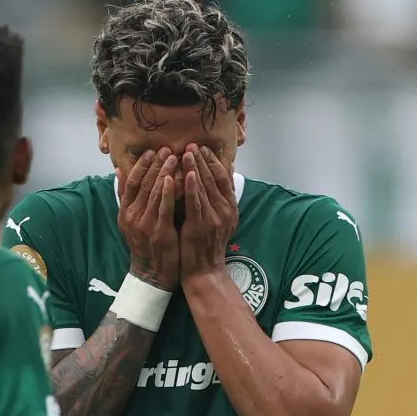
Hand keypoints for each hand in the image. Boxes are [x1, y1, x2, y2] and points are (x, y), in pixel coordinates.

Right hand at [117, 148, 178, 289]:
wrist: (152, 274)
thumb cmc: (146, 245)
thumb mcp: (131, 220)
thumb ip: (125, 196)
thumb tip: (118, 170)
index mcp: (125, 212)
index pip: (131, 182)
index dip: (141, 166)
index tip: (151, 151)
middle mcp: (132, 217)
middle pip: (143, 184)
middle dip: (156, 165)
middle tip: (167, 149)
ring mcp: (145, 225)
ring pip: (153, 193)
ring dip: (164, 173)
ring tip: (174, 158)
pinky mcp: (159, 232)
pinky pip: (163, 208)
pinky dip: (167, 192)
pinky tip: (174, 179)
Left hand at [179, 145, 238, 282]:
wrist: (204, 271)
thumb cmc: (207, 246)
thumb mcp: (220, 221)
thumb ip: (220, 199)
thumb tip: (223, 175)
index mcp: (230, 207)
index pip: (223, 177)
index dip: (213, 161)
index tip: (202, 148)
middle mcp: (225, 210)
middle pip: (214, 178)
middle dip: (201, 159)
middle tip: (191, 144)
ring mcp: (214, 217)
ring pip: (204, 186)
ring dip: (194, 167)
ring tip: (186, 152)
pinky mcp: (200, 225)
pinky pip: (195, 201)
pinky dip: (191, 186)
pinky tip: (186, 173)